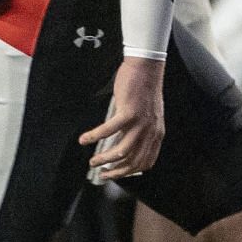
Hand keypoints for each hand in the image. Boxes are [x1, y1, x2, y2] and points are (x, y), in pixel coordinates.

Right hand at [83, 55, 165, 181]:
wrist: (147, 68)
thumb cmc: (144, 89)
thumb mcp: (149, 115)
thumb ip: (141, 130)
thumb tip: (122, 142)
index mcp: (156, 134)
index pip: (146, 161)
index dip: (130, 171)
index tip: (116, 173)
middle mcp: (150, 132)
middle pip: (133, 161)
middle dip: (115, 172)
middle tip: (102, 174)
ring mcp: (140, 123)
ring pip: (121, 151)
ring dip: (104, 159)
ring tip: (93, 162)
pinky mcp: (128, 112)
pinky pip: (108, 130)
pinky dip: (94, 137)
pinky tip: (85, 139)